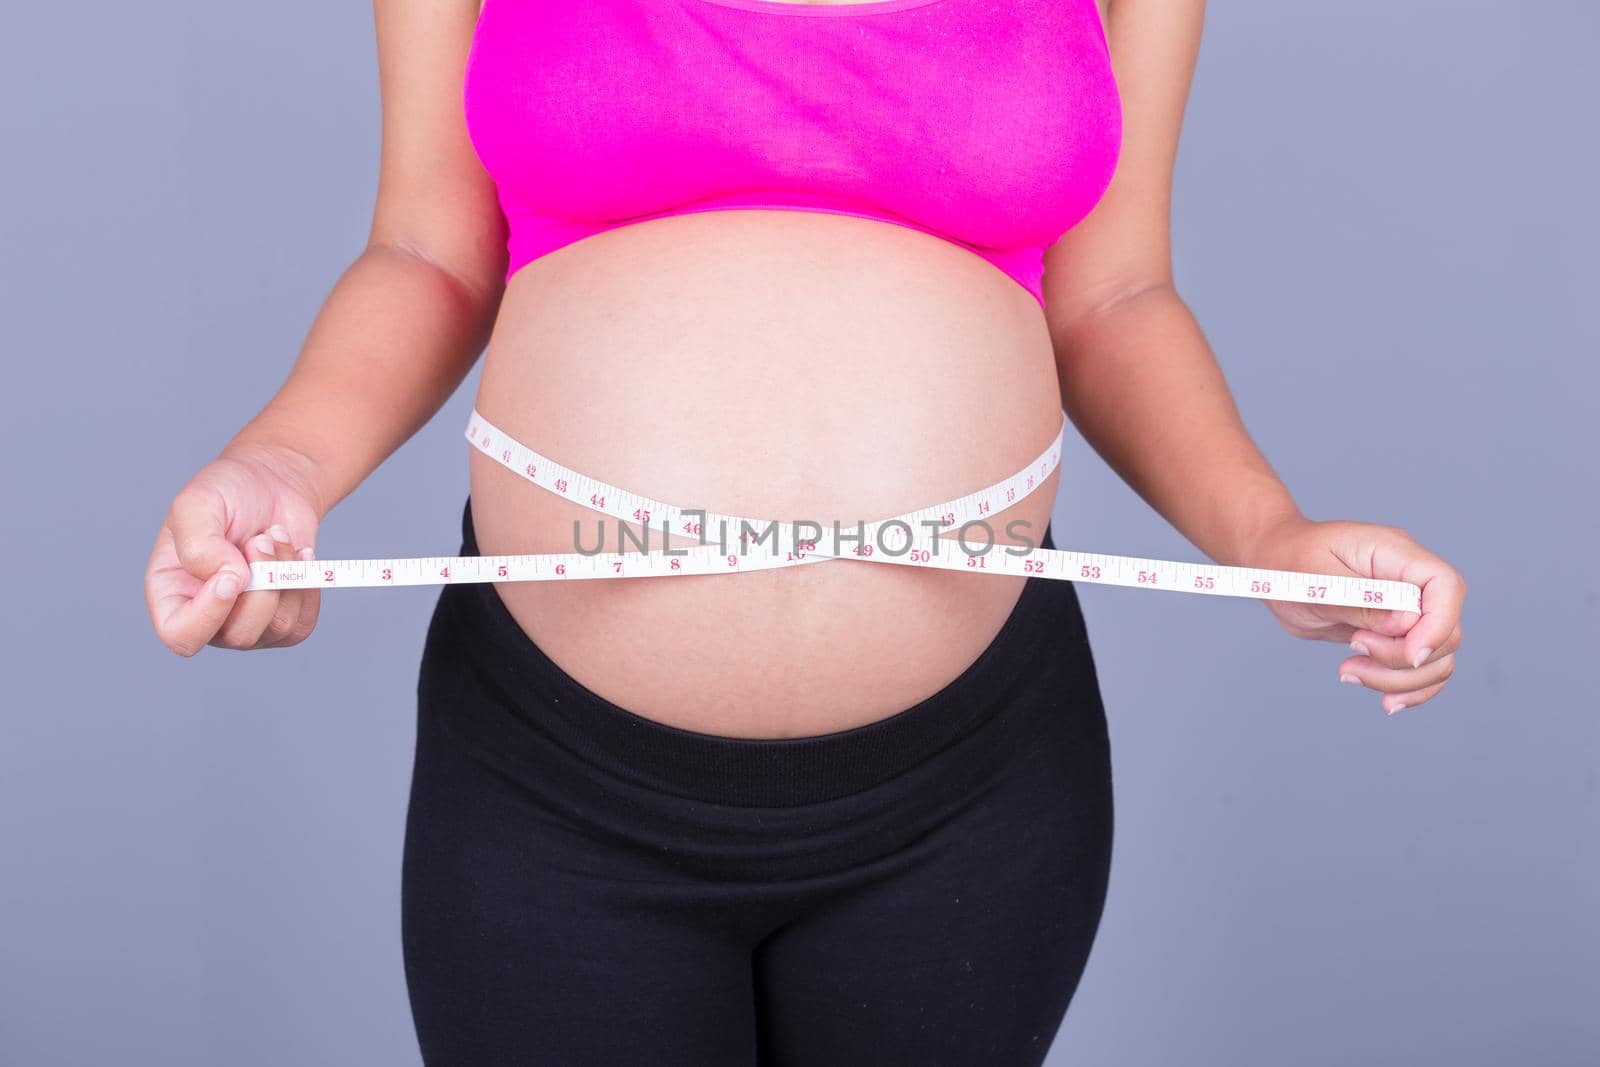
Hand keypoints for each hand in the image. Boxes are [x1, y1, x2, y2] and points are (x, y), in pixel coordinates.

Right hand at [145, 444, 325, 655]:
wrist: (273, 485)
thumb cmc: (227, 492)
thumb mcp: (198, 503)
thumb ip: (199, 545)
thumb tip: (230, 581)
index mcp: (170, 593)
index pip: (181, 635)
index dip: (208, 615)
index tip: (233, 575)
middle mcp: (207, 617)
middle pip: (239, 635)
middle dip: (262, 584)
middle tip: (261, 539)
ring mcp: (246, 623)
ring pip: (278, 627)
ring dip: (285, 575)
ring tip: (275, 537)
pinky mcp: (283, 620)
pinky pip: (303, 623)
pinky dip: (307, 585)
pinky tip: (298, 555)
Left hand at [1240, 516, 1465, 714]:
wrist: (1274, 567)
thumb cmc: (1289, 562)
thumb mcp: (1315, 579)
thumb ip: (1360, 601)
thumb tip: (1407, 623)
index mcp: (1395, 553)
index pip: (1446, 585)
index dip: (1438, 625)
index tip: (1409, 655)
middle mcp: (1409, 581)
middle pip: (1446, 631)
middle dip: (1404, 659)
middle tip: (1354, 651)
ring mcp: (1405, 610)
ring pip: (1437, 658)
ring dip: (1400, 679)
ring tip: (1348, 672)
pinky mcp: (1394, 634)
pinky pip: (1420, 669)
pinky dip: (1405, 688)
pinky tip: (1377, 693)